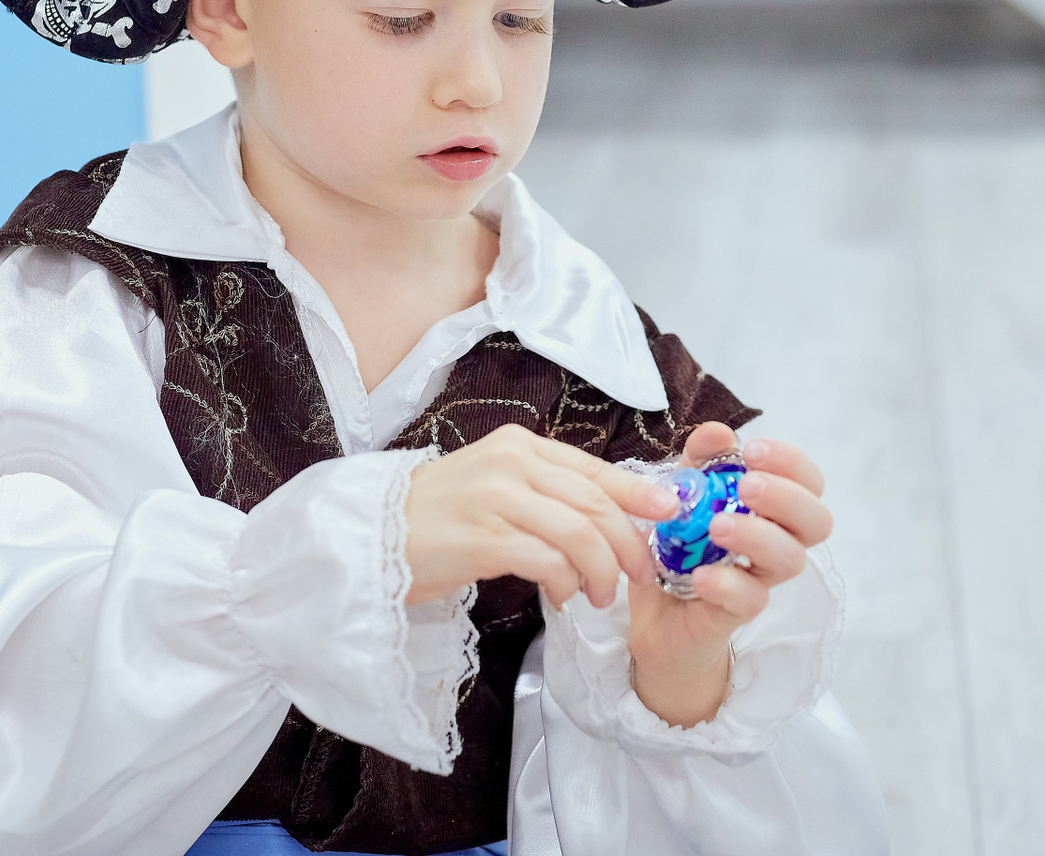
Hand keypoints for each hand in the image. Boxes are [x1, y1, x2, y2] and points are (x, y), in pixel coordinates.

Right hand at [404, 424, 679, 608]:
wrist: (372, 537)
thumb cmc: (440, 518)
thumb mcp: (496, 485)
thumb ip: (545, 490)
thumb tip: (608, 512)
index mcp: (519, 445)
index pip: (594, 468)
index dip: (639, 493)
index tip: (672, 513)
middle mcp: (510, 463)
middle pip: (595, 503)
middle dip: (629, 545)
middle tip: (641, 576)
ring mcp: (495, 498)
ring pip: (579, 534)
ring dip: (602, 573)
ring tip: (600, 597)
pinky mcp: (482, 538)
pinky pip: (548, 562)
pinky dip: (567, 585)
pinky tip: (564, 600)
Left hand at [627, 421, 832, 727]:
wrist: (655, 614)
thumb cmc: (681, 545)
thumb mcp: (683, 493)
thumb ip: (700, 461)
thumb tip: (720, 433)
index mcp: (772, 510)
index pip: (809, 483)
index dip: (792, 463)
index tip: (753, 450)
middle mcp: (777, 544)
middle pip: (816, 521)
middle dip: (787, 497)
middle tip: (747, 486)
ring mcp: (760, 580)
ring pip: (790, 560)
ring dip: (758, 536)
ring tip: (718, 526)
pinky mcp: (735, 614)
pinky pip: (750, 600)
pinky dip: (728, 584)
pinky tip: (701, 574)